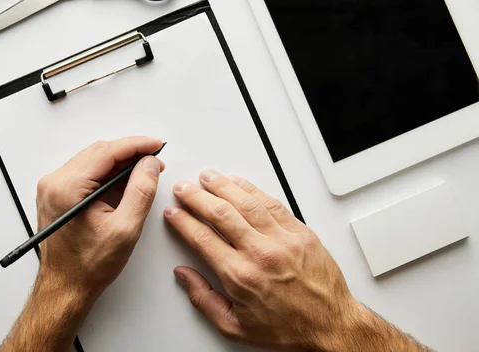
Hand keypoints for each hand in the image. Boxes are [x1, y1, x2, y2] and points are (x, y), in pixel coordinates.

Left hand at [36, 137, 163, 306]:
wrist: (65, 287)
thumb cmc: (87, 266)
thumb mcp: (125, 229)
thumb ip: (141, 191)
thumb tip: (150, 165)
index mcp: (67, 189)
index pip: (106, 152)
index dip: (136, 145)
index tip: (156, 145)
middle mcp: (54, 183)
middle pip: (99, 152)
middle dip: (130, 152)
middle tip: (155, 159)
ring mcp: (53, 188)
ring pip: (93, 160)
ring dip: (120, 161)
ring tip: (144, 170)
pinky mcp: (57, 194)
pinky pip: (86, 172)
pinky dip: (108, 172)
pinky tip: (125, 179)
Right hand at [165, 170, 428, 350]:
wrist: (330, 326)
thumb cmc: (287, 327)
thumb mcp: (234, 326)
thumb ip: (203, 299)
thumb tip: (184, 275)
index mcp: (240, 276)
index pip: (202, 238)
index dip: (183, 221)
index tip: (174, 213)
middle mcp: (260, 253)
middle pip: (220, 213)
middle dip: (196, 197)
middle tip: (184, 189)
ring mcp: (283, 240)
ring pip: (246, 202)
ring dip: (222, 186)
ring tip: (208, 177)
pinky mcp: (301, 232)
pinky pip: (273, 203)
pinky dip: (253, 190)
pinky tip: (240, 183)